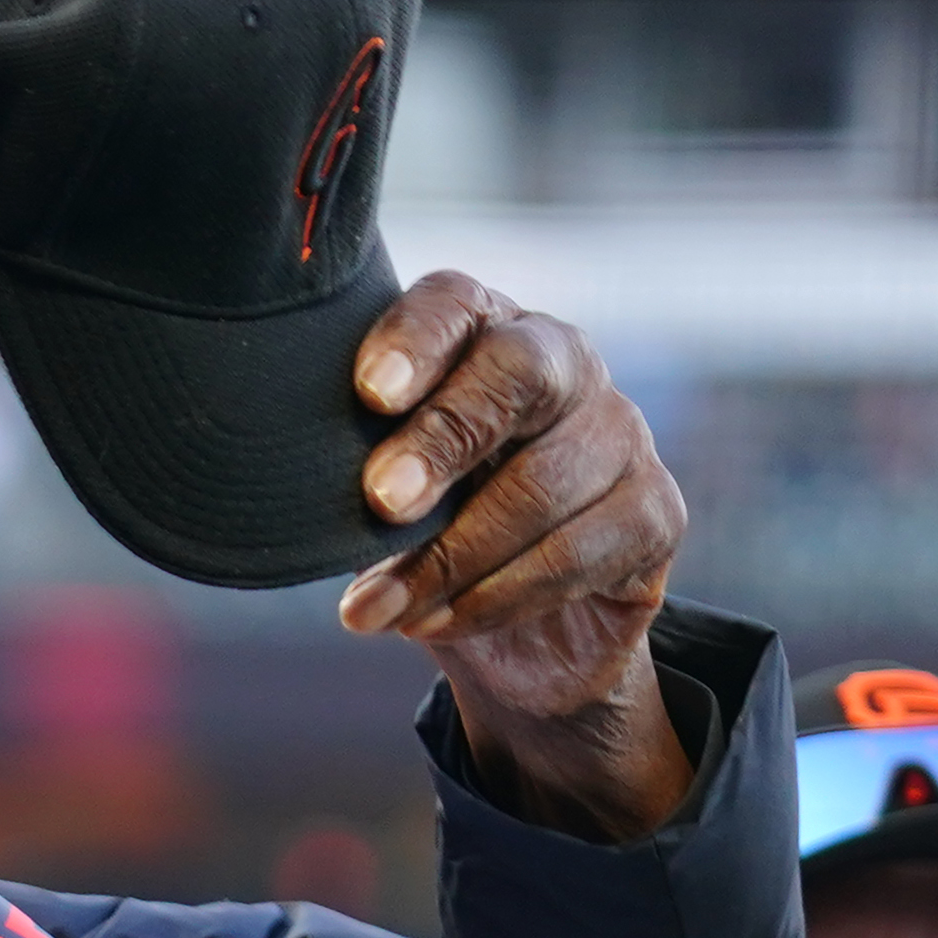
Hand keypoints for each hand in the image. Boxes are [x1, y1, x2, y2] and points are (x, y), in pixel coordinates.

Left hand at [340, 273, 692, 842]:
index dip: (414, 339)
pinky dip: (496, 598)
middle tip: (379, 502)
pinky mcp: (657, 511)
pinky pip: (578, 554)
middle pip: (517, 375)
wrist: (518, 633)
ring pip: (542, 486)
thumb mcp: (380, 488)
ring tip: (375, 610)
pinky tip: (435, 623)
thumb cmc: (432, 528)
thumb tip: (281, 474)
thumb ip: (353, 461)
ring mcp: (621, 432)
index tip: (368, 392)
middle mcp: (565, 361)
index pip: (455, 304)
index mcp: (485, 329)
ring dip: (449, 560)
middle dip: (443, 440)